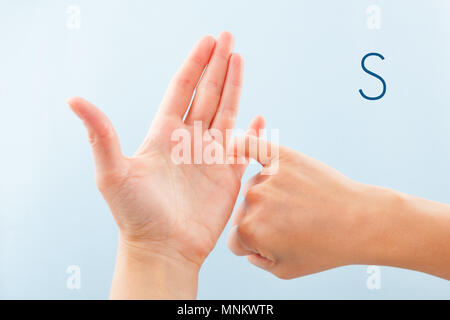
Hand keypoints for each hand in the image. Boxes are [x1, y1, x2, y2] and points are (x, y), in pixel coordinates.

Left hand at [68, 32, 264, 297]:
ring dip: (234, 86)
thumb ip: (101, 134)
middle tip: (228, 37)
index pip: (181, 89)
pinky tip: (259, 117)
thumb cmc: (135, 215)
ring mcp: (210, 157)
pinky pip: (245, 147)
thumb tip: (74, 99)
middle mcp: (188, 141)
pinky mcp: (228, 176)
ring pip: (226, 112)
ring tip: (240, 59)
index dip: (194, 64)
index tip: (206, 42)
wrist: (162, 249)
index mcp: (164, 135)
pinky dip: (253, 132)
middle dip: (217, 65)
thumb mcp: (112, 172)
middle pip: (206, 94)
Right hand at [227, 136, 449, 279]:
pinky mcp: (282, 157)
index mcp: (250, 232)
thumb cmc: (326, 248)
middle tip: (293, 225)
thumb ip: (257, 260)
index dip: (256, 246)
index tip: (280, 243)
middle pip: (244, 214)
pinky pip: (255, 148)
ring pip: (252, 188)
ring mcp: (267, 177)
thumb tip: (247, 246)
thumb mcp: (286, 270)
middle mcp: (253, 202)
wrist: (361, 221)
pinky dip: (244, 145)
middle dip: (261, 222)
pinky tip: (236, 144)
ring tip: (298, 205)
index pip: (237, 241)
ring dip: (267, 197)